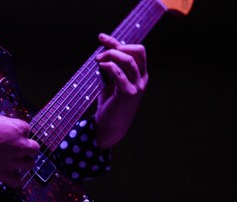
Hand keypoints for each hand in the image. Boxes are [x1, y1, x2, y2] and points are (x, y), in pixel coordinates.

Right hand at [0, 113, 39, 187]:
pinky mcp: (3, 173)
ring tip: (13, 162)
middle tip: (17, 149)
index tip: (10, 136)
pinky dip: (14, 181)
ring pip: (30, 165)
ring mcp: (13, 160)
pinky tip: (9, 177)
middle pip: (34, 149)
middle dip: (27, 149)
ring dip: (23, 163)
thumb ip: (6, 128)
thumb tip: (7, 133)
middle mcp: (20, 145)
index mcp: (18, 128)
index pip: (27, 131)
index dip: (19, 134)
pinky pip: (17, 182)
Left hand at [94, 33, 148, 148]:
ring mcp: (137, 86)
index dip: (118, 42)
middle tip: (100, 52)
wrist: (110, 126)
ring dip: (111, 55)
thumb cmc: (110, 104)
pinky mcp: (128, 93)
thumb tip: (103, 52)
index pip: (136, 50)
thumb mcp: (112, 83)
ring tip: (98, 60)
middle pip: (138, 51)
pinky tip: (101, 66)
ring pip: (129, 60)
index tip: (101, 38)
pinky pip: (119, 73)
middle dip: (118, 46)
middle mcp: (142, 79)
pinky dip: (109, 66)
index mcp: (140, 75)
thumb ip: (112, 68)